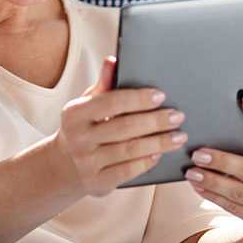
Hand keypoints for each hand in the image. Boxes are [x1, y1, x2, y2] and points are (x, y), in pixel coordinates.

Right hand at [51, 56, 187, 196]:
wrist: (64, 165)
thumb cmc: (83, 127)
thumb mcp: (87, 104)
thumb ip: (104, 84)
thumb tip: (114, 60)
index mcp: (74, 113)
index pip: (111, 102)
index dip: (138, 98)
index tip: (161, 96)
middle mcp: (78, 138)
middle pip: (125, 127)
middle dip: (156, 121)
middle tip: (178, 116)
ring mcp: (86, 163)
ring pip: (131, 150)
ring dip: (159, 142)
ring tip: (178, 136)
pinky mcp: (97, 183)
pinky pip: (129, 171)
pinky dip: (147, 161)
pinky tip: (160, 153)